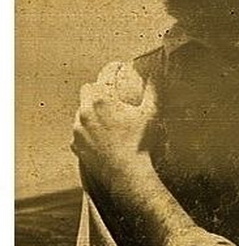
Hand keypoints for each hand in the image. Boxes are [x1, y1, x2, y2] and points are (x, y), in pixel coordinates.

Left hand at [72, 62, 157, 185]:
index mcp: (101, 100)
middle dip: (97, 92)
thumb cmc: (139, 142)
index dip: (110, 73)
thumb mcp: (150, 113)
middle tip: (111, 99)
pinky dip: (87, 131)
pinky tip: (101, 136)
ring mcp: (78, 130)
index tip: (117, 73)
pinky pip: (79, 132)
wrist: (127, 172)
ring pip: (81, 112)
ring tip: (107, 120)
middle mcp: (85, 112)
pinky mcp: (76, 145)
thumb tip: (155, 75)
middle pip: (86, 92)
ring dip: (91, 112)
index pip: (100, 78)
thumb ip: (152, 90)